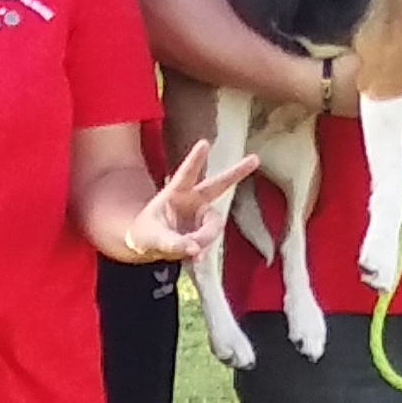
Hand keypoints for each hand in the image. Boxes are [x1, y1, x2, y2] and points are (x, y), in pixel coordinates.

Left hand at [121, 140, 261, 261]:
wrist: (149, 247)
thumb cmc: (147, 234)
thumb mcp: (153, 238)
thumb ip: (172, 243)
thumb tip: (195, 248)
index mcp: (175, 192)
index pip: (186, 174)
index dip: (196, 159)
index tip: (205, 143)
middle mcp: (193, 200)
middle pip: (218, 184)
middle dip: (237, 172)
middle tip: (255, 158)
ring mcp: (202, 215)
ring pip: (214, 225)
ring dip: (204, 239)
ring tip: (189, 251)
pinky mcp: (206, 229)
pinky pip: (211, 240)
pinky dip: (203, 251)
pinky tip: (194, 260)